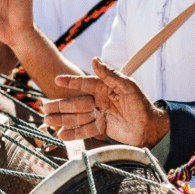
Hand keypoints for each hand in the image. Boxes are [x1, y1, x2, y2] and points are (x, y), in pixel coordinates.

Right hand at [47, 57, 167, 146]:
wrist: (150, 127)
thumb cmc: (141, 104)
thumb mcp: (127, 86)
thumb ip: (110, 74)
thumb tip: (94, 59)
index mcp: (104, 88)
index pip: (84, 83)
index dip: (70, 82)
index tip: (57, 80)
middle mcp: (99, 100)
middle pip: (75, 103)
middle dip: (60, 105)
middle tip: (44, 107)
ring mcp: (99, 115)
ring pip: (76, 117)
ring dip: (62, 119)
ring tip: (47, 121)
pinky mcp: (101, 128)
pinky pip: (84, 130)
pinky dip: (72, 133)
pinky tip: (60, 135)